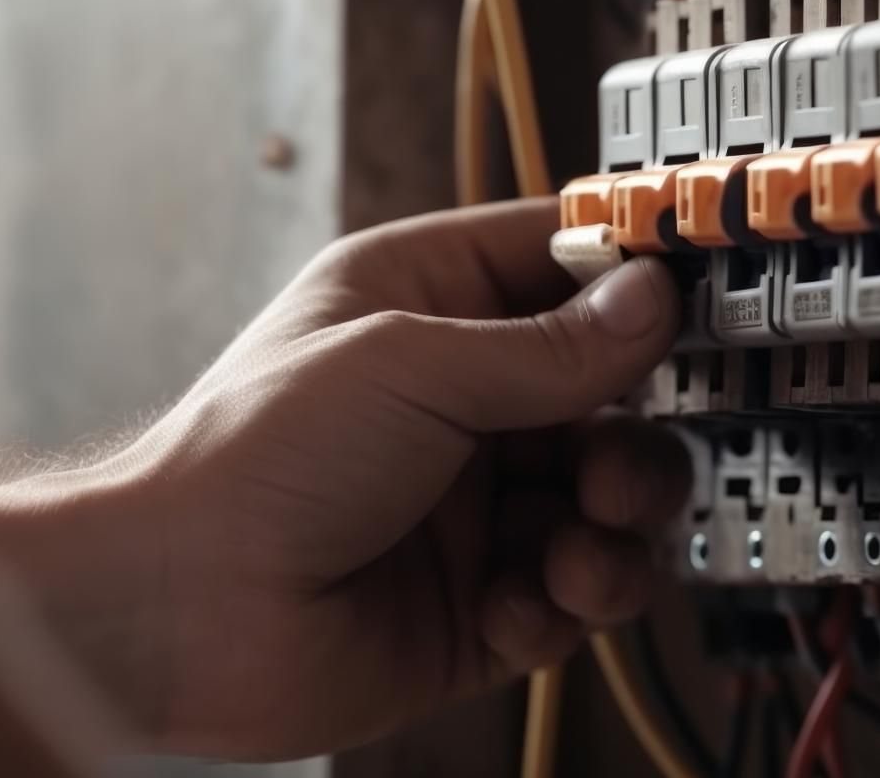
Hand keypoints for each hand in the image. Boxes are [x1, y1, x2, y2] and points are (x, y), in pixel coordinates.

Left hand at [0, 198, 688, 759]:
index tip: (703, 294)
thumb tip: (650, 298)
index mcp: (425, 304)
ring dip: (614, 523)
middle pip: (608, 396)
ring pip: (609, 497)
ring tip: (577, 544)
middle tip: (612, 465)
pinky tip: (519, 601)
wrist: (176, 614)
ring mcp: (474, 503)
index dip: (634, 277)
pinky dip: (568, 600)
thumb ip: (545, 346)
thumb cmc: (251, 460)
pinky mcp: (483, 601)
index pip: (561, 264)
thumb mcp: (408, 366)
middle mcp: (458, 399)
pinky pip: (577, 591)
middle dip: (632, 432)